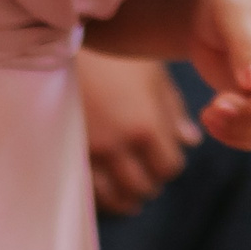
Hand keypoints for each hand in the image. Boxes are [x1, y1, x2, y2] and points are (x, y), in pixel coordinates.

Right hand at [78, 49, 198, 215]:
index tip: (167, 155)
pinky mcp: (66, 156)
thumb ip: (173, 110)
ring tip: (131, 187)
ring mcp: (88, 155)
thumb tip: (191, 141)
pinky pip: (88, 193)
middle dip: (151, 180)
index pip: (169, 167)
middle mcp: (117, 147)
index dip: (171, 164)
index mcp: (145, 126)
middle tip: (149, 171)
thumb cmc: (113, 56)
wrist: (59, 51)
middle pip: (144, 186)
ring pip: (115, 198)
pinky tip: (107, 188)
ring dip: (127, 195)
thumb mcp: (151, 74)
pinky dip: (102, 196)